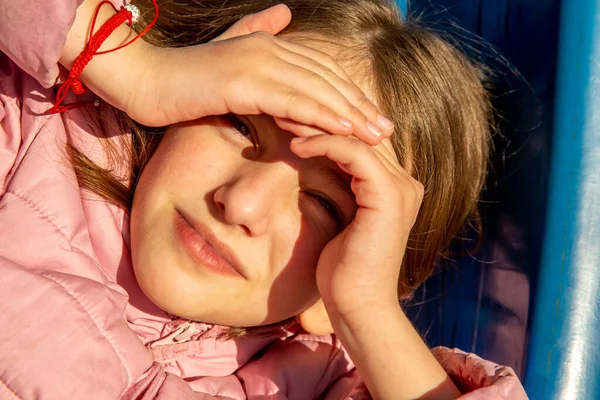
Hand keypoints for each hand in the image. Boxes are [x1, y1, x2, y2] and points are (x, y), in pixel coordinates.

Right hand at [130, 5, 392, 144]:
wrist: (141, 80)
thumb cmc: (182, 79)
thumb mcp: (225, 54)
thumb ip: (256, 31)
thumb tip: (283, 13)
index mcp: (268, 45)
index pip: (321, 70)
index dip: (350, 92)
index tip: (372, 116)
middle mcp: (268, 49)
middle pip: (327, 78)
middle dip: (359, 105)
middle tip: (386, 130)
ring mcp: (256, 63)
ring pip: (315, 90)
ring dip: (349, 114)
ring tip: (376, 136)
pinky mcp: (242, 83)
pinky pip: (291, 102)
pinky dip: (320, 116)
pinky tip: (343, 131)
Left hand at [291, 136, 458, 399]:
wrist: (356, 306)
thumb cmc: (340, 269)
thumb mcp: (336, 217)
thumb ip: (336, 187)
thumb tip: (309, 161)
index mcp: (394, 185)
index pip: (359, 138)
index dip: (325, 123)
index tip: (290, 116)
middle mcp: (404, 181)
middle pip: (359, 132)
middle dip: (319, 117)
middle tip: (283, 107)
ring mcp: (401, 187)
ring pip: (354, 136)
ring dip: (316, 125)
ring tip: (283, 118)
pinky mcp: (389, 195)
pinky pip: (353, 154)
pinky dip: (323, 144)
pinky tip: (297, 145)